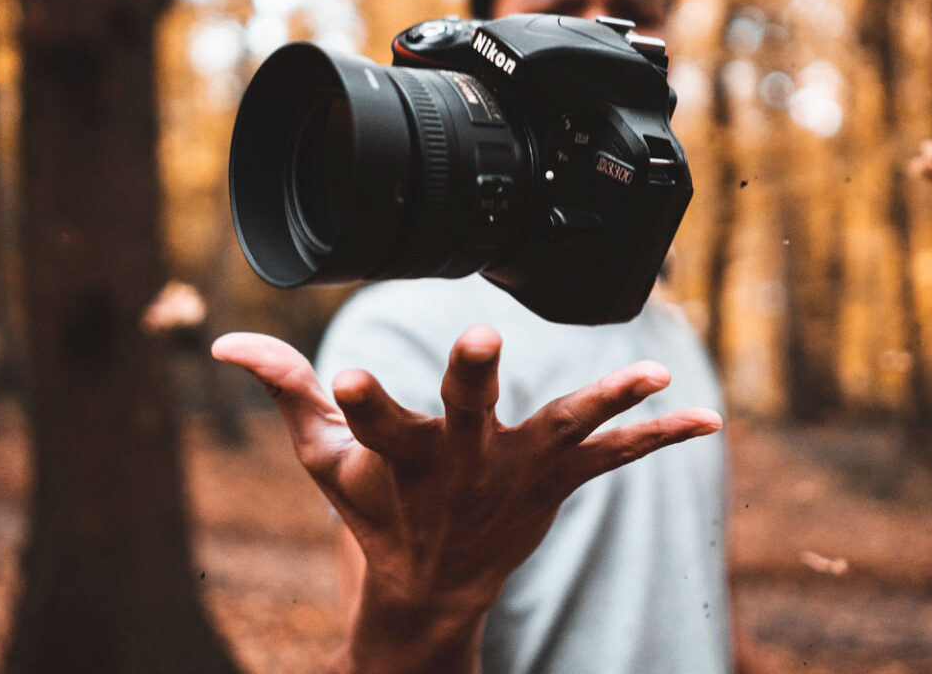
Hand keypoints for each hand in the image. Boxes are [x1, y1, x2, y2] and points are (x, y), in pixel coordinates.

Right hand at [212, 324, 721, 673]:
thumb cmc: (372, 511)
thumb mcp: (322, 458)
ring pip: (561, 431)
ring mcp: (515, 476)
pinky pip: (614, 459)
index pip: (369, 424)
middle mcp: (460, 466)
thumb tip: (222, 342)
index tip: (348, 376)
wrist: (429, 588)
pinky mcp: (555, 484)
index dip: (360, 401)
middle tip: (481, 343)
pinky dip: (658, 438)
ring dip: (603, 402)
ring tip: (650, 375)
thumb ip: (283, 390)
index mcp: (398, 458)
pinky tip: (709, 420)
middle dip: (473, 381)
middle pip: (466, 416)